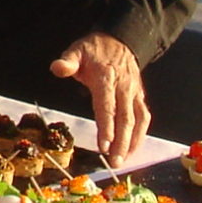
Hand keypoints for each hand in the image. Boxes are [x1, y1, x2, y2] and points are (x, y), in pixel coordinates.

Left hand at [48, 31, 146, 164]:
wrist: (121, 40)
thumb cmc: (94, 50)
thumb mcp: (77, 50)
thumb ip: (68, 61)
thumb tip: (57, 68)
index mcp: (107, 78)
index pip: (107, 106)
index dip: (106, 127)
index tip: (103, 147)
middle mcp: (124, 88)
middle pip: (125, 119)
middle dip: (121, 142)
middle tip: (114, 162)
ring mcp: (134, 93)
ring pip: (138, 121)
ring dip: (132, 142)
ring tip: (123, 160)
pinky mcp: (140, 97)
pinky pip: (144, 117)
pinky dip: (140, 135)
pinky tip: (131, 149)